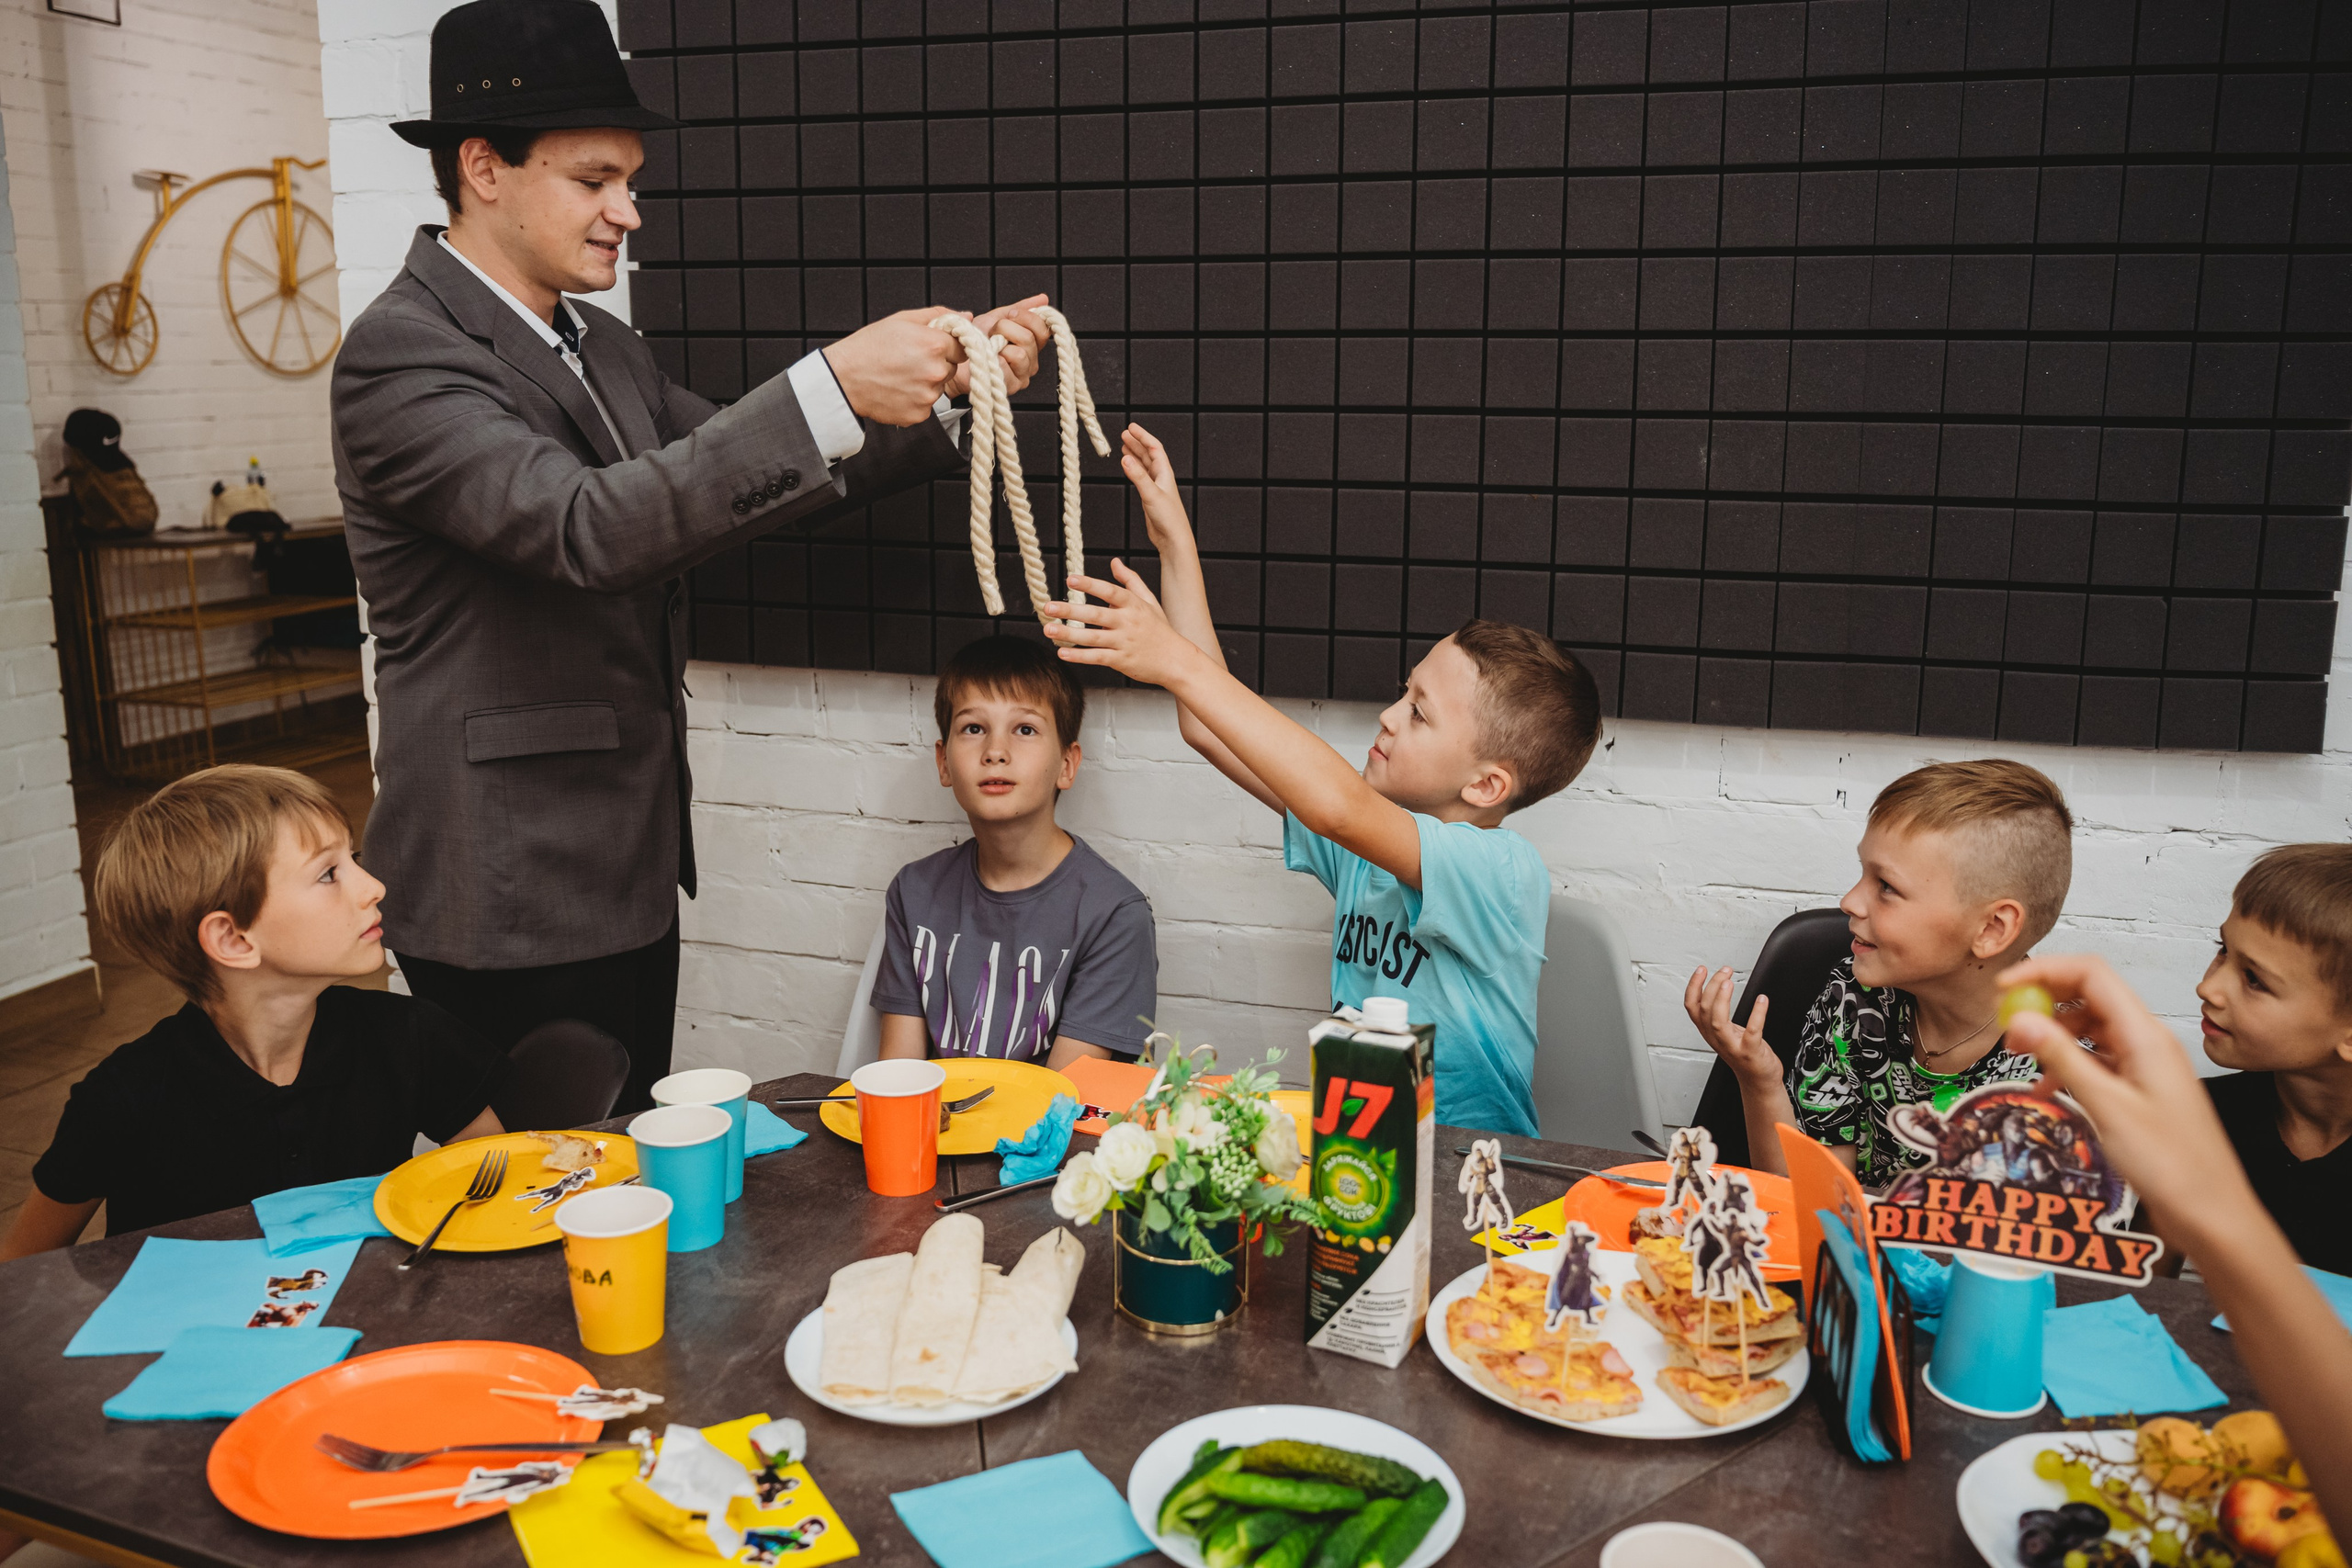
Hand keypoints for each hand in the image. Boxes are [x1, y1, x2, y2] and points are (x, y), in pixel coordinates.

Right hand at [824, 308, 960, 426]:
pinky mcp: (919, 414)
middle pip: (952, 368)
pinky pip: (926, 405)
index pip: (963, 347)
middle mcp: (936, 372)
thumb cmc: (869, 346)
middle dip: (937, 363)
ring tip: (900, 375)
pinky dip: (915, 399)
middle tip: (910, 360)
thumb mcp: (903, 320)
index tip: (933, 346)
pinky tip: (898, 389)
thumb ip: (939, 315)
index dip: (948, 346)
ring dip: (926, 382)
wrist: (843, 378)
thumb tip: (966, 316)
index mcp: (935, 345)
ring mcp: (928, 396)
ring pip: (939, 387)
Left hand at [946, 295, 1049, 399]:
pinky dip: (994, 360)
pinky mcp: (1011, 386)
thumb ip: (1021, 309)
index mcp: (1032, 345)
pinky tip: (988, 360)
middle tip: (992, 333)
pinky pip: (1007, 368)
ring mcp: (1023, 376)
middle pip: (1030, 339)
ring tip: (989, 347)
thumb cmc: (974, 341)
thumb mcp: (998, 318)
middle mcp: (1031, 361)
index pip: (1043, 329)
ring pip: (1021, 354)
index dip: (1026, 317)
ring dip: (999, 345)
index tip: (1009, 315)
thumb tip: (1043, 298)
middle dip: (1006, 328)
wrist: (955, 357)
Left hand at [1042, 560, 1199, 688]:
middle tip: (1048, 607)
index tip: (1070, 578)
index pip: (1110, 591)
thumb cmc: (1160, 630)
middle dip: (1071, 610)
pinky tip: (1063, 653)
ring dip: (1069, 633)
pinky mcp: (1122, 661)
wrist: (1176, 661)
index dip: (1090, 584)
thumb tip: (1114, 562)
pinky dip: (1080, 656)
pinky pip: (1097, 658)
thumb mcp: (1149, 601)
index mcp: (1133, 605)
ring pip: (1093, 637)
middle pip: (1096, 614)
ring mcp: (1124, 643)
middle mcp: (1128, 622)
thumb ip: (1130, 581)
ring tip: (1049, 629)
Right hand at [1121, 424, 1192, 553]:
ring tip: (1125, 446)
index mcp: (1164, 473)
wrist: (1173, 538)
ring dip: (1135, 455)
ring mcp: (1156, 487)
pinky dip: (1134, 469)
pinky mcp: (1151, 497)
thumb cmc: (1168, 518)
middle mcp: (1161, 478)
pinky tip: (1129, 467)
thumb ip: (1138, 477)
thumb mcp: (1151, 494)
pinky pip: (1142, 477)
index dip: (1143, 436)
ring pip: (1145, 465)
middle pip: (1149, 454)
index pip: (1154, 447)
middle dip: (1137, 443)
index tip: (1131, 427)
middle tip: (1124, 434)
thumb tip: (1125, 459)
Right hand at [1682, 966, 1777, 1085]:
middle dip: (1712, 986)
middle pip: (1704, 1010)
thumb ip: (1718, 1015)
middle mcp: (1717, 1038)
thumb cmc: (1744, 1055)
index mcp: (1709, 1032)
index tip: (1701, 970)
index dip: (1693, 987)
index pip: (1692, 1007)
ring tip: (1729, 982)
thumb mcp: (1724, 1033)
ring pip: (1718, 1022)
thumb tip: (1718, 986)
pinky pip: (1752, 1031)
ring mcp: (1732, 1046)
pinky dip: (1757, 1014)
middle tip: (1725, 971)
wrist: (1758, 1080)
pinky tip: (1762, 1000)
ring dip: (1722, 1000)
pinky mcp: (1750, 1052)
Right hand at [1996, 954, 2254, 1229]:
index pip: (2090, 974)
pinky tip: (2048, 1091)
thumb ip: (2062, 1058)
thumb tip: (2020, 1018)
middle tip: (2006, 1029)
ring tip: (2023, 1062)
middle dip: (2043, 1004)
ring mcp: (2144, 1065)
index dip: (2043, 971)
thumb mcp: (2108, 1107)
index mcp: (2146, 1036)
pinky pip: (2096, 1060)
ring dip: (2052, 1037)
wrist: (2212, 1214)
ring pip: (2089, 1029)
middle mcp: (2147, 1042)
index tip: (2003, 990)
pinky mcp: (2139, 1089)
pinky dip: (2067, 1066)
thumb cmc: (2174, 1165)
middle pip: (2088, 996)